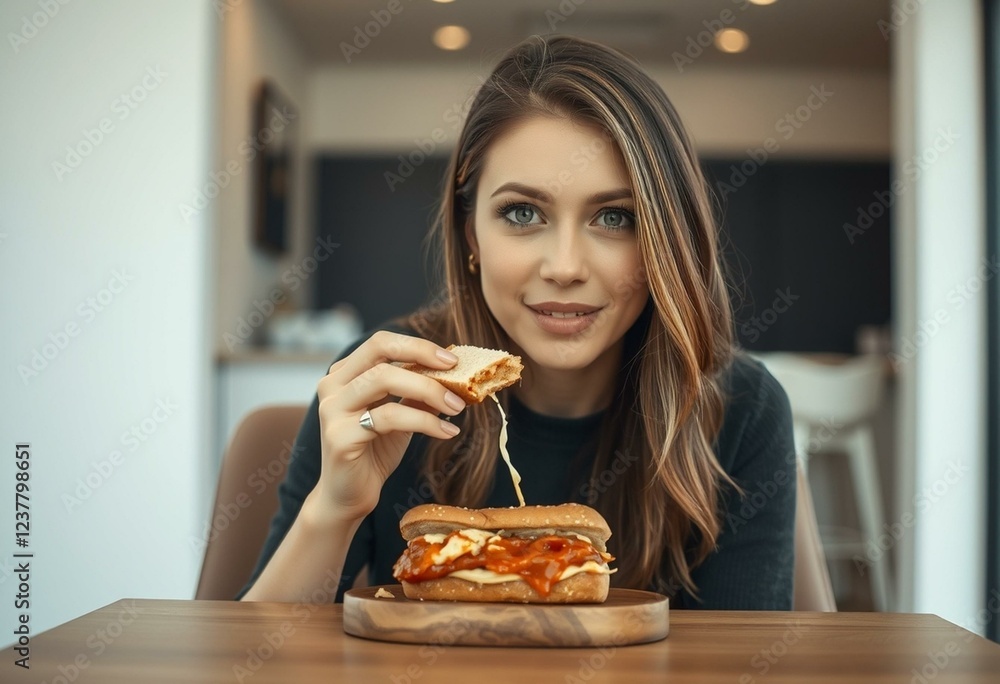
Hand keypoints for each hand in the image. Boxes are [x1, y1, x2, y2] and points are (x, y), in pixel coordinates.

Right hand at [310, 331, 465, 523]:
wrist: (348, 497)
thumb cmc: (373, 452)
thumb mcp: (400, 416)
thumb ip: (417, 393)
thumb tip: (454, 373)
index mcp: (344, 375)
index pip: (381, 343)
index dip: (417, 345)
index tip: (452, 359)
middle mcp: (332, 386)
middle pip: (379, 351)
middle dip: (422, 355)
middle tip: (456, 371)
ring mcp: (333, 410)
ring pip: (384, 380)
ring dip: (428, 390)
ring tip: (456, 407)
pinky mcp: (340, 436)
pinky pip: (389, 417)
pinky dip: (425, 422)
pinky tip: (447, 432)